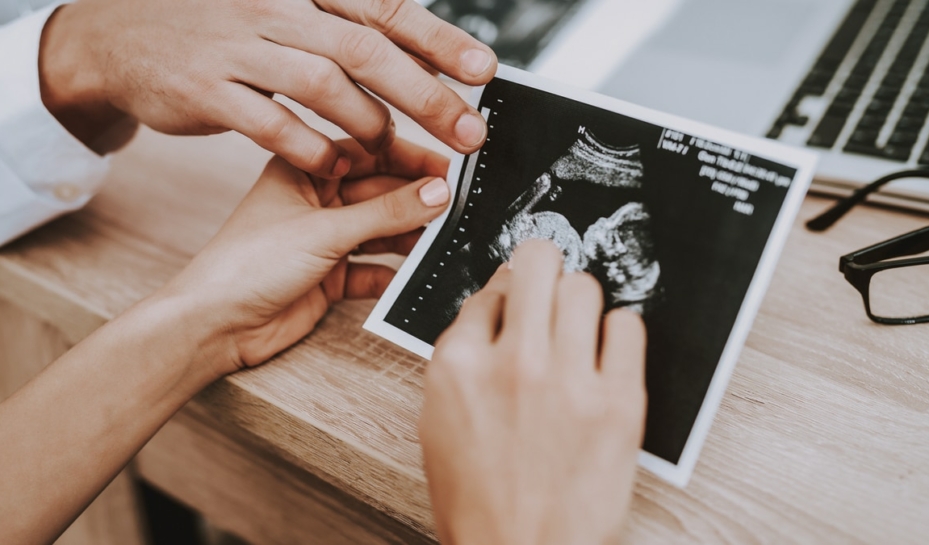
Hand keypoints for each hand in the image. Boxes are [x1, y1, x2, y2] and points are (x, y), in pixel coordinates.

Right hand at [38, 0, 495, 172]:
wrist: (122, 37)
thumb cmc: (222, 29)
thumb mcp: (282, 11)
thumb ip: (343, 29)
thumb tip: (417, 55)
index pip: (384, 8)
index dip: (438, 41)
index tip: (483, 70)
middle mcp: (273, 6)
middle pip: (364, 50)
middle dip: (424, 93)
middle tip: (467, 130)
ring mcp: (237, 47)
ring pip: (323, 86)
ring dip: (369, 125)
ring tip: (394, 151)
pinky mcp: (207, 90)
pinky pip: (272, 125)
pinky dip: (311, 149)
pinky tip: (335, 167)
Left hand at [162, 137, 450, 373]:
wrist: (215, 326)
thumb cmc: (246, 265)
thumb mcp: (324, 230)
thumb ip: (386, 213)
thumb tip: (436, 192)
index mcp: (304, 171)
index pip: (368, 152)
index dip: (410, 157)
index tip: (450, 166)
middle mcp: (316, 201)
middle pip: (380, 192)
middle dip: (416, 199)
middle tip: (457, 205)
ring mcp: (324, 240)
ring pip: (381, 231)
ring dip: (410, 235)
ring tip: (445, 237)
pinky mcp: (330, 277)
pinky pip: (374, 269)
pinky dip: (394, 272)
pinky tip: (416, 273)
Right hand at [420, 240, 647, 544]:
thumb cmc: (478, 500)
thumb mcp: (441, 422)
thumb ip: (464, 360)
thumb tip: (494, 309)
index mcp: (458, 366)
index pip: (490, 289)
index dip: (507, 295)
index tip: (518, 302)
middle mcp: (511, 363)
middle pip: (538, 264)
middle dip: (544, 268)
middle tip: (551, 285)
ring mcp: (567, 381)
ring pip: (584, 286)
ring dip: (581, 301)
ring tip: (580, 329)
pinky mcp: (618, 403)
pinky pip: (629, 326)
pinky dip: (620, 332)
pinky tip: (608, 354)